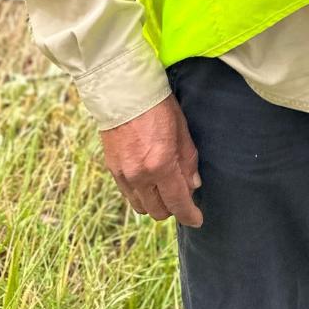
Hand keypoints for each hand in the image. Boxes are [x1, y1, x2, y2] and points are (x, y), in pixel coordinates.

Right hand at [100, 93, 202, 226]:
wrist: (123, 90)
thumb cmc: (157, 104)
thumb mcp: (181, 129)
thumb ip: (188, 160)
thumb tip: (193, 185)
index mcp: (160, 164)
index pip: (177, 203)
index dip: (189, 215)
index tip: (197, 219)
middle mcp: (139, 175)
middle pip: (158, 211)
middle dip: (173, 208)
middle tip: (182, 194)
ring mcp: (123, 174)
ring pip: (141, 207)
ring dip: (155, 203)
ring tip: (165, 187)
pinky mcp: (112, 169)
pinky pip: (128, 194)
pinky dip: (140, 193)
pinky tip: (148, 179)